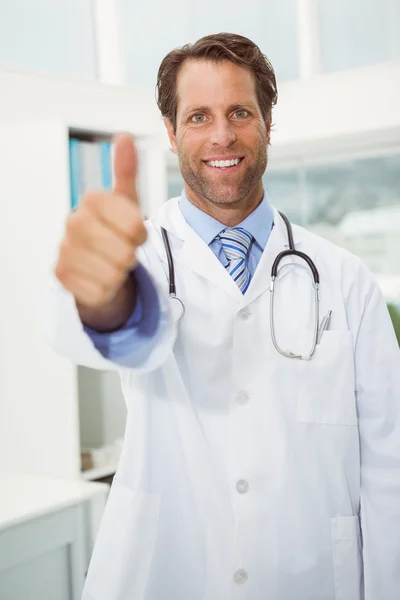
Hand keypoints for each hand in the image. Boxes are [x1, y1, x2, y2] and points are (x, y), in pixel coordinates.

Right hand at [55, 133, 146, 307]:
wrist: (95, 262)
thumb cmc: (115, 230)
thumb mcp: (127, 202)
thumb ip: (127, 173)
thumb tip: (123, 137)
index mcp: (92, 200)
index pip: (136, 225)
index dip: (142, 235)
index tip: (136, 233)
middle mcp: (73, 221)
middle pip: (124, 252)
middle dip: (130, 256)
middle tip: (123, 250)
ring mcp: (64, 249)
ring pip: (113, 275)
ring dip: (119, 273)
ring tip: (111, 262)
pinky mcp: (61, 276)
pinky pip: (100, 291)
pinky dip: (106, 289)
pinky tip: (99, 277)